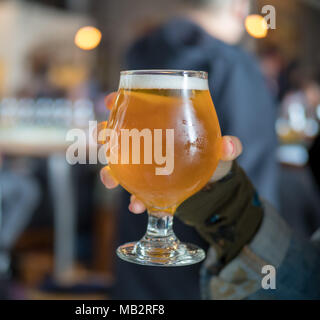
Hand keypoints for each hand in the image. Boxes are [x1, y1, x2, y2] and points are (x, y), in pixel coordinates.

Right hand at [99, 92, 242, 213]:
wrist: (211, 186)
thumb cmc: (211, 156)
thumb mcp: (219, 150)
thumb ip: (227, 147)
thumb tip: (230, 147)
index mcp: (161, 124)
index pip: (135, 107)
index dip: (120, 100)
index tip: (111, 100)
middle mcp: (146, 142)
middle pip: (117, 134)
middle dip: (105, 135)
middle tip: (103, 139)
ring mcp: (143, 165)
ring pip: (117, 165)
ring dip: (109, 172)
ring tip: (110, 180)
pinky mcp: (146, 186)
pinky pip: (134, 192)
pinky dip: (134, 200)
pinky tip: (136, 206)